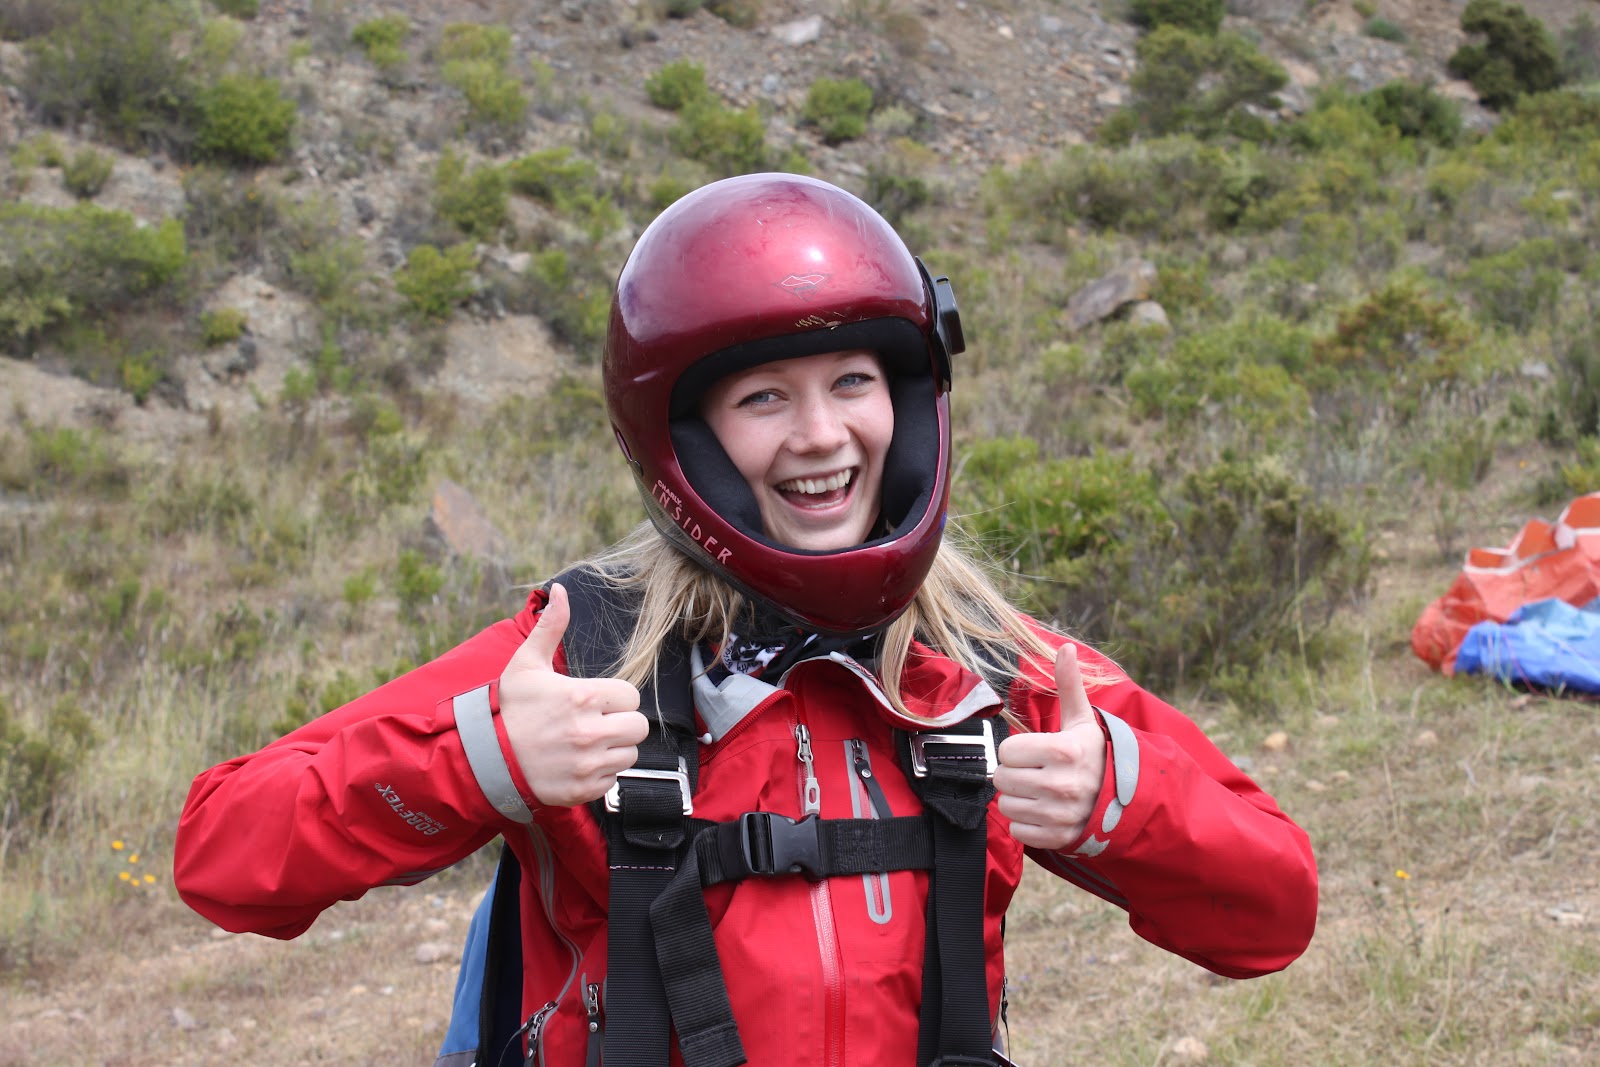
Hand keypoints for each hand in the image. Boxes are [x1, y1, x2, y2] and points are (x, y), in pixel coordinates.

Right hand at [496, 583, 649, 806]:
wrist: (485, 758)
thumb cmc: (510, 709)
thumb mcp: (527, 664)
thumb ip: (550, 627)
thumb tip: (560, 589)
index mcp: (584, 697)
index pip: (631, 696)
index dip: (616, 698)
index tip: (597, 701)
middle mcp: (590, 732)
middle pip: (638, 727)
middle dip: (621, 723)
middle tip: (596, 723)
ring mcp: (588, 764)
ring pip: (628, 755)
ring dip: (613, 749)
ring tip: (585, 743)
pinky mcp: (583, 790)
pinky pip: (612, 781)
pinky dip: (600, 774)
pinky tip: (577, 764)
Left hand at [994, 642, 1107, 849]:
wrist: (1126, 799)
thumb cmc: (1095, 755)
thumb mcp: (1082, 720)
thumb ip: (1069, 684)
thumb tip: (1065, 647)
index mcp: (1063, 750)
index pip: (1006, 751)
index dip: (1016, 750)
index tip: (1034, 752)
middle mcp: (1061, 784)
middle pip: (1002, 778)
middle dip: (1015, 774)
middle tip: (1036, 772)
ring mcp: (1059, 814)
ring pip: (1006, 806)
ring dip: (1019, 799)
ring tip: (1040, 792)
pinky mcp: (1058, 838)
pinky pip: (1018, 831)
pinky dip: (1026, 823)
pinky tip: (1044, 812)